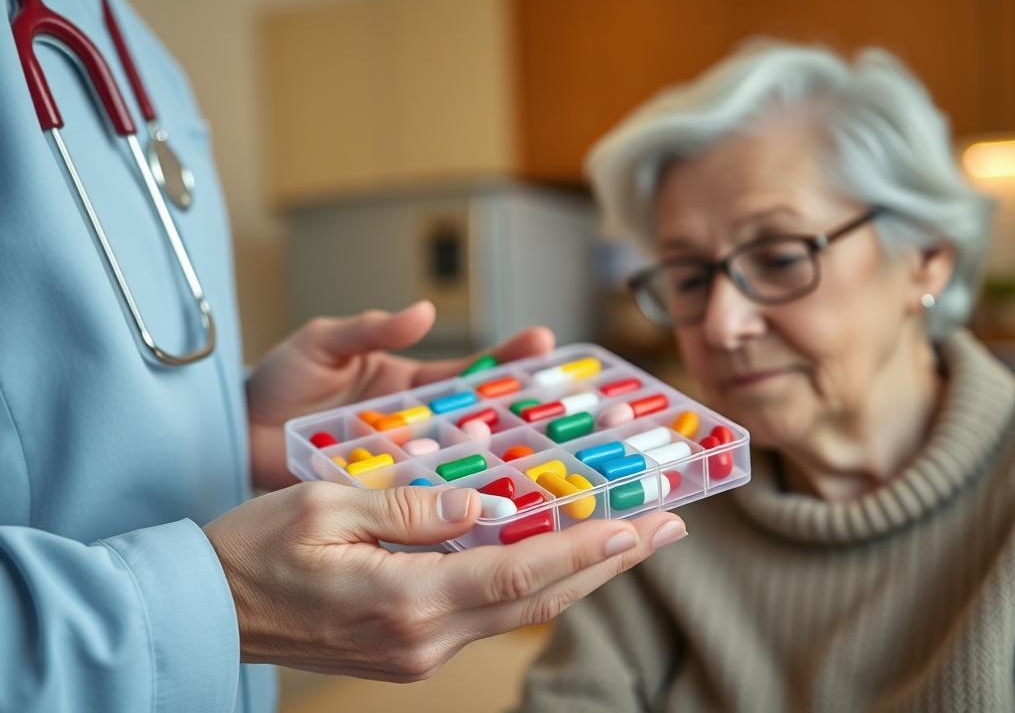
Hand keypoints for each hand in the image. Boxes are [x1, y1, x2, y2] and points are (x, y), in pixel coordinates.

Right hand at [203, 482, 686, 679]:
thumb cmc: (252, 550)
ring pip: (518, 611)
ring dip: (578, 574)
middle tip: (666, 527)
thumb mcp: (325, 506)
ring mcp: (417, 652)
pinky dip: (533, 584)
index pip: (516, 574)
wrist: (206, 610)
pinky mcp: (409, 648)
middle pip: (535, 600)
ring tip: (629, 541)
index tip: (640, 526)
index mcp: (404, 600)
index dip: (584, 550)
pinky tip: (556, 559)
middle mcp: (422, 637)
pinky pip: (487, 614)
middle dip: (607, 563)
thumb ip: (410, 507)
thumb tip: (479, 504)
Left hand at [246, 301, 554, 489]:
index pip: (469, 371)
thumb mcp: (323, 345)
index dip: (508, 358)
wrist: (235, 433)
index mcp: (410, 384)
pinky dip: (442, 503)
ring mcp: (400, 462)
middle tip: (559, 415)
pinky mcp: (377, 494)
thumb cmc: (279, 380)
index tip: (545, 343)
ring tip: (525, 461)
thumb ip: (369, 331)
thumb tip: (423, 312)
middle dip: (517, 417)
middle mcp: (416, 426)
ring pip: (456, 464)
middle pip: (477, 421)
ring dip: (488, 463)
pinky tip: (470, 510)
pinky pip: (417, 498)